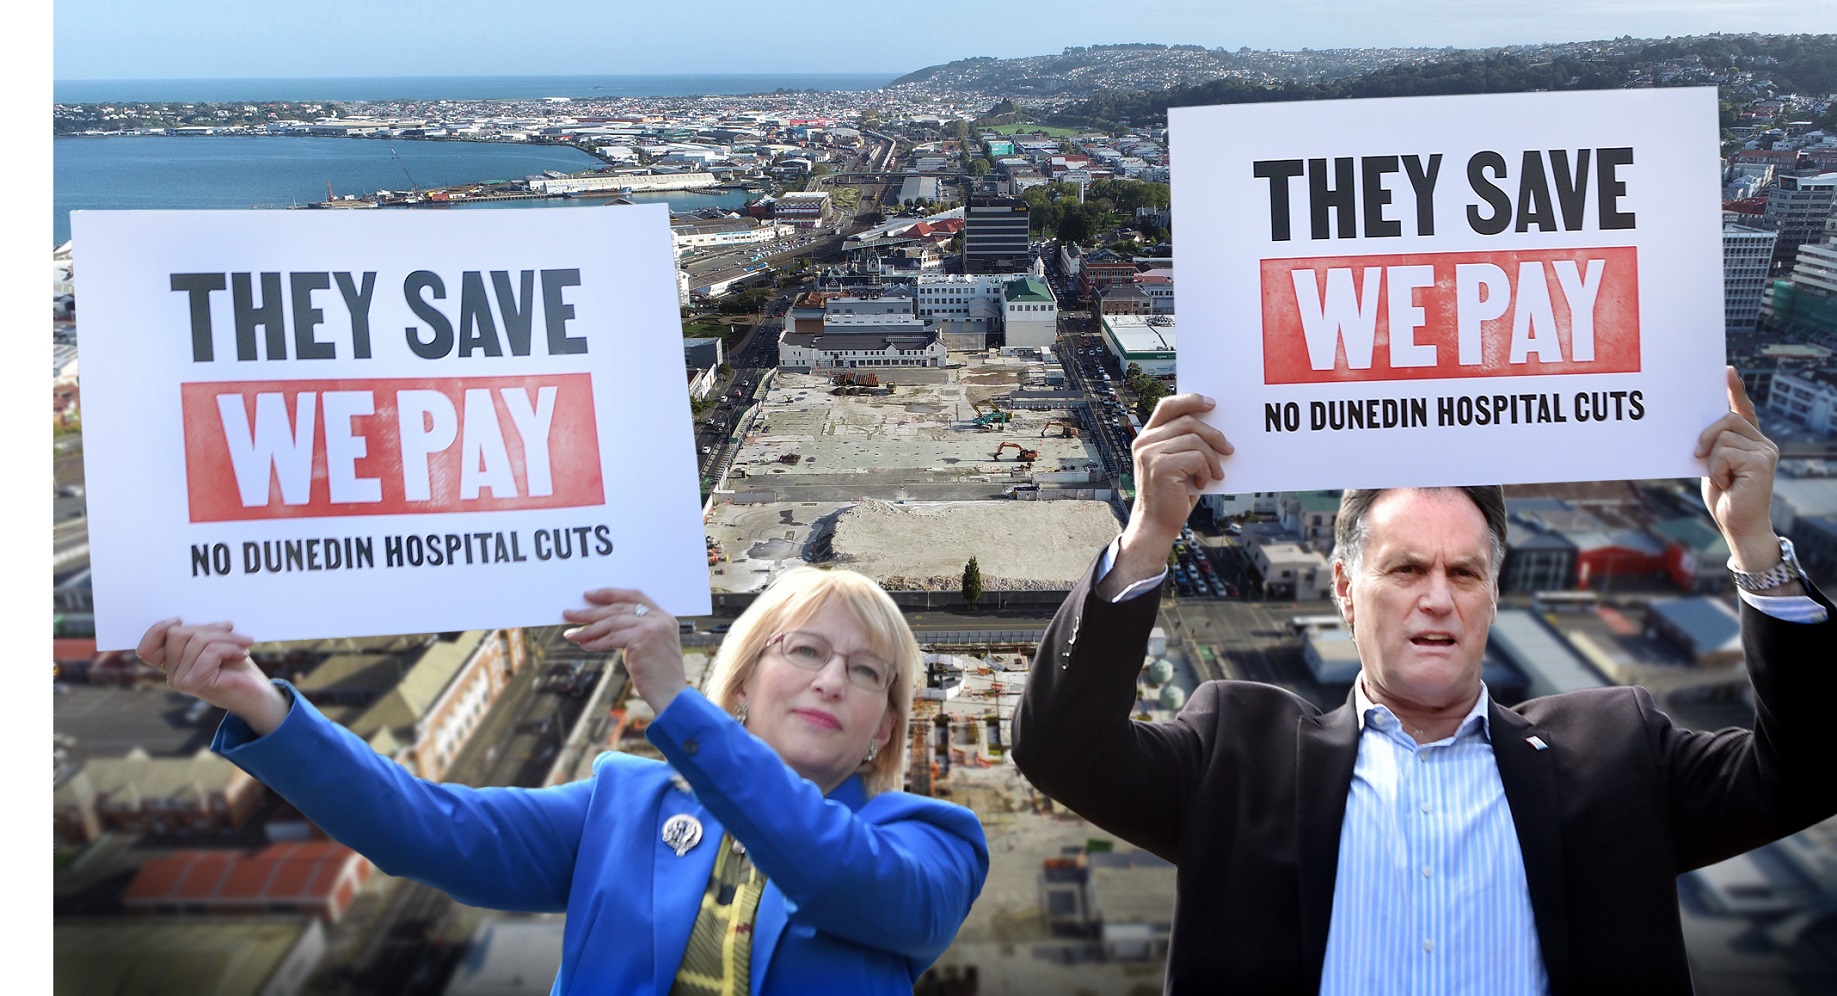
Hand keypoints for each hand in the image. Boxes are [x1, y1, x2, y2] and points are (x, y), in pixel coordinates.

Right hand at [137, 619, 289, 735]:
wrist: (258, 696)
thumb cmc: (238, 668)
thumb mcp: (216, 645)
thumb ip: (199, 635)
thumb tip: (187, 620)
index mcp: (173, 665)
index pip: (146, 649)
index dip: (157, 630)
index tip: (179, 619)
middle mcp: (172, 675)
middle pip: (176, 634)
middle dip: (210, 628)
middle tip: (233, 632)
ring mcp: (182, 681)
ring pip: (198, 640)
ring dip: (228, 637)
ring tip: (244, 644)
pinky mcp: (198, 682)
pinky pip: (211, 652)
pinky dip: (231, 648)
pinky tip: (242, 654)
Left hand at [563, 589, 686, 713]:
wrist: (671, 695)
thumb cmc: (656, 674)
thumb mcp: (646, 646)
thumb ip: (632, 631)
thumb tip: (601, 625)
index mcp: (663, 616)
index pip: (633, 595)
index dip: (610, 594)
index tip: (589, 595)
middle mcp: (660, 618)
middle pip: (618, 609)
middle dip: (591, 612)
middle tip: (569, 614)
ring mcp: (653, 627)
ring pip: (613, 623)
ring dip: (588, 629)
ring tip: (572, 634)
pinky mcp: (643, 638)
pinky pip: (612, 638)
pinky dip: (596, 642)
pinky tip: (584, 645)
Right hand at [1103, 393, 1233, 597]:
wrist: (1156, 524)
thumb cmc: (1171, 494)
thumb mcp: (1175, 463)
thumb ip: (1183, 443)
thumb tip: (1213, 426)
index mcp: (1146, 437)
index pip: (1167, 406)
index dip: (1190, 400)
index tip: (1212, 404)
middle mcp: (1144, 442)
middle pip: (1188, 422)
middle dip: (1213, 434)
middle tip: (1229, 449)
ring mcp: (1150, 454)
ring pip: (1195, 440)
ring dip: (1212, 458)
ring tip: (1215, 473)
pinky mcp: (1161, 467)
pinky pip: (1196, 457)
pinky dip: (1206, 471)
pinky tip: (1203, 483)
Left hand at [1695, 366, 1780, 572]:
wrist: (1738, 525)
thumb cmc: (1724, 498)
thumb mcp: (1714, 466)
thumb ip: (1714, 446)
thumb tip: (1698, 428)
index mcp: (1750, 441)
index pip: (1742, 410)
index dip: (1734, 390)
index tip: (1726, 371)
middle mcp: (1762, 442)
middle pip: (1726, 419)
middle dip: (1705, 435)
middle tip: (1697, 455)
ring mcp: (1765, 450)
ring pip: (1722, 436)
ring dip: (1711, 459)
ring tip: (1721, 478)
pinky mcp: (1762, 461)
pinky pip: (1724, 452)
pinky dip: (1716, 469)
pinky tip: (1727, 484)